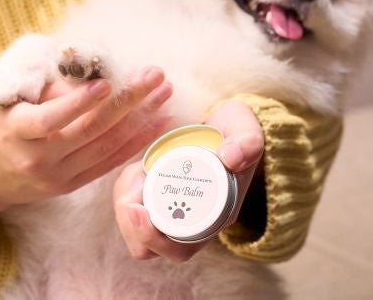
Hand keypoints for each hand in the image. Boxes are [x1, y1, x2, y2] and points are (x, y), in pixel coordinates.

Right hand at [0, 66, 172, 233]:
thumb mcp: (10, 101)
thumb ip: (50, 89)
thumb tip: (96, 68)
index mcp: (17, 130)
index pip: (50, 118)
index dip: (79, 102)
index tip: (106, 83)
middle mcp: (38, 158)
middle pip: (90, 130)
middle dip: (127, 101)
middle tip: (154, 76)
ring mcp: (56, 176)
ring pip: (105, 147)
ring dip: (140, 120)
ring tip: (164, 94)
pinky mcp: (70, 186)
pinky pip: (108, 163)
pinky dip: (135, 143)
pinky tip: (156, 123)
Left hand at [113, 99, 263, 261]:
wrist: (224, 123)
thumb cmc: (236, 131)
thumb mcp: (247, 130)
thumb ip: (247, 142)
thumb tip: (231, 157)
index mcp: (216, 217)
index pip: (180, 248)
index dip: (152, 237)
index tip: (136, 209)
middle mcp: (193, 222)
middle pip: (150, 246)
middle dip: (130, 222)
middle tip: (131, 188)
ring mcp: (173, 211)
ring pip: (135, 231)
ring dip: (124, 204)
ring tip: (137, 172)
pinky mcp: (156, 198)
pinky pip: (130, 211)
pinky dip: (124, 192)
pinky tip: (137, 170)